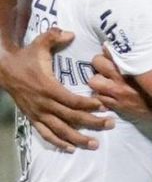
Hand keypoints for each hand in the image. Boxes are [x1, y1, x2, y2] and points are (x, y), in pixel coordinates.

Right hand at [0, 29, 110, 150]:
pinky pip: (46, 134)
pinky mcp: (33, 118)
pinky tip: (70, 148)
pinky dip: (58, 143)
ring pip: (60, 130)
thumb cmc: (26, 57)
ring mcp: (38, 113)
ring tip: (94, 144)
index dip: (89, 105)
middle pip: (71, 117)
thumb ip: (54, 37)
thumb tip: (71, 33)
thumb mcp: (38, 44)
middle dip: (92, 122)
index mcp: (48, 87)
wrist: (4, 70)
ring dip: (77, 138)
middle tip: (110, 124)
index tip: (104, 106)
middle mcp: (44, 104)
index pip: (72, 101)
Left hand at [89, 49, 151, 121]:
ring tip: (104, 81)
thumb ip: (142, 58)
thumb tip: (135, 47)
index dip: (109, 49)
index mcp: (132, 65)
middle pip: (97, 62)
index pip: (111, 49)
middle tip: (106, 66)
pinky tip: (108, 95)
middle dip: (100, 63)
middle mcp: (122, 76)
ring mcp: (117, 91)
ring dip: (97, 80)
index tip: (112, 52)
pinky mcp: (117, 105)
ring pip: (93, 81)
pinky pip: (99, 97)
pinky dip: (101, 95)